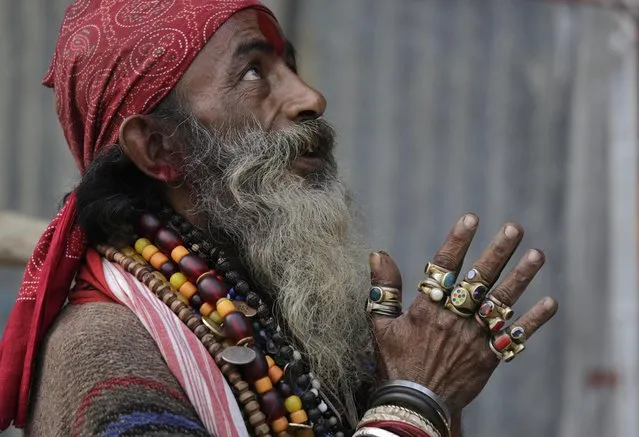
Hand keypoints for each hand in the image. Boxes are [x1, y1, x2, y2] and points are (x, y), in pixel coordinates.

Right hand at [370, 214, 557, 413]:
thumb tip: (378, 254)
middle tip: (514, 228)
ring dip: (522, 277)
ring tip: (538, 254)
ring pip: (502, 301)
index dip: (458, 240)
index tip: (471, 218)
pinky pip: (516, 335)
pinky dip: (534, 319)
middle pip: (480, 278)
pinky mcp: (489, 355)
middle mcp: (455, 318)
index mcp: (428, 308)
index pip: (445, 266)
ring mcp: (475, 337)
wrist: (416, 404)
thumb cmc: (396, 363)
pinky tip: (550, 302)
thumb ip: (383, 289)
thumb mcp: (381, 326)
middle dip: (498, 251)